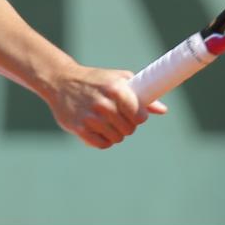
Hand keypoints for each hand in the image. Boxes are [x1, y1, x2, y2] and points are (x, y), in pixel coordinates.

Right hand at [46, 65, 167, 148]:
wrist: (61, 81)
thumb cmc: (95, 80)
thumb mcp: (118, 79)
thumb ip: (141, 94)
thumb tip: (163, 110)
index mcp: (116, 89)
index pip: (139, 116)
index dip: (139, 117)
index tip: (135, 115)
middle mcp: (104, 104)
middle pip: (129, 129)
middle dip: (127, 125)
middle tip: (118, 118)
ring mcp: (91, 117)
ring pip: (116, 138)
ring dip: (115, 133)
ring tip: (108, 122)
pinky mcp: (79, 128)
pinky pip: (102, 144)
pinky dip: (104, 140)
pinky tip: (99, 130)